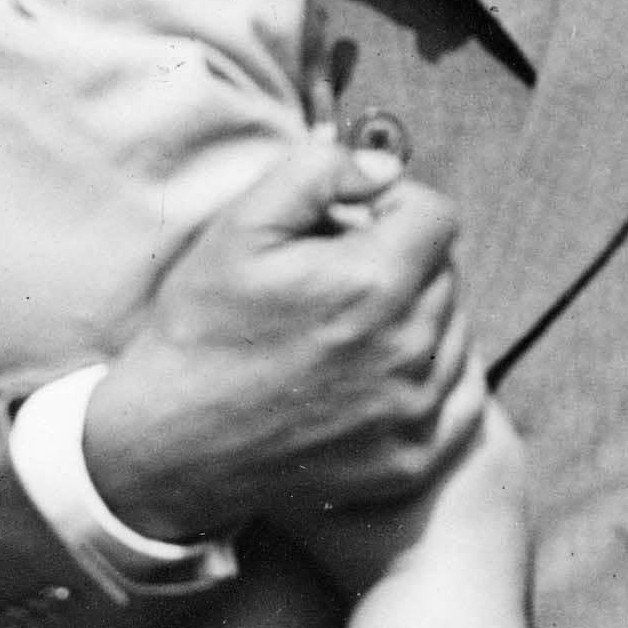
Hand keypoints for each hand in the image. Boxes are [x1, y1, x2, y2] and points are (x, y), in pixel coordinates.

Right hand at [78, 132, 481, 538]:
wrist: (168, 446)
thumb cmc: (201, 328)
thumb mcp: (240, 227)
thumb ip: (319, 172)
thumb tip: (385, 167)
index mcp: (373, 283)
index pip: (435, 216)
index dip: (394, 206)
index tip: (354, 224)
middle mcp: (408, 349)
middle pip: (445, 273)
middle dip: (402, 262)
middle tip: (337, 280)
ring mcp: (414, 411)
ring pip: (454, 333)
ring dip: (417, 319)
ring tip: (347, 331)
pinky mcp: (413, 459)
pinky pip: (460, 398)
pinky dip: (430, 379)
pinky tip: (376, 375)